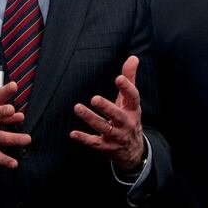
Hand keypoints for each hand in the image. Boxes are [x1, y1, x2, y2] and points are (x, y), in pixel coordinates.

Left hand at [70, 56, 144, 170]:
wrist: (133, 150)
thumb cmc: (129, 118)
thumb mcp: (131, 101)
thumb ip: (130, 79)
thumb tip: (133, 57)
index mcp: (133, 109)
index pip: (133, 97)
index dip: (127, 88)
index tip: (119, 78)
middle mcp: (126, 123)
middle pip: (117, 115)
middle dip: (107, 107)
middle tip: (94, 98)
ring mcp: (116, 136)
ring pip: (103, 127)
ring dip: (90, 118)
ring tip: (78, 107)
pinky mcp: (106, 146)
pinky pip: (94, 143)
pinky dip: (84, 138)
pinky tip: (73, 133)